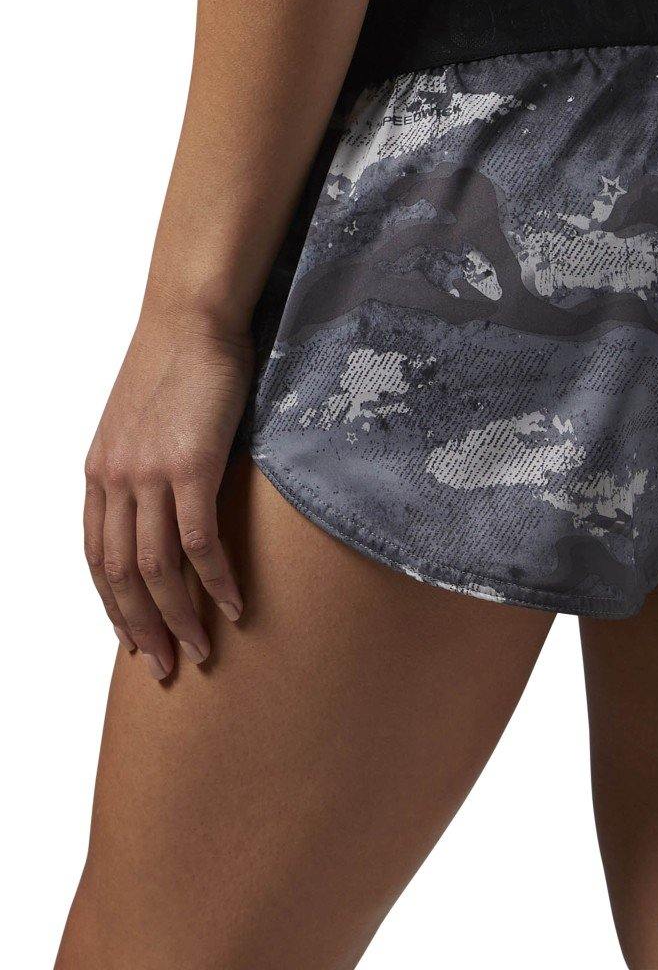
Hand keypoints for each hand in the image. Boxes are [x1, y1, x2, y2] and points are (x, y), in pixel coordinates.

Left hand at [84, 312, 253, 678]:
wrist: (192, 319)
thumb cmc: (178, 364)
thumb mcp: (148, 423)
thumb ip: (148, 467)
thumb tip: (173, 505)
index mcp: (99, 473)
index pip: (95, 559)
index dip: (113, 608)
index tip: (136, 642)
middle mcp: (113, 481)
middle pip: (119, 576)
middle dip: (141, 629)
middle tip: (167, 668)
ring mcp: (148, 474)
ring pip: (154, 569)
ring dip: (177, 618)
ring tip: (202, 651)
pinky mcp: (189, 465)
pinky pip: (197, 541)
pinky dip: (213, 580)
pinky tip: (231, 605)